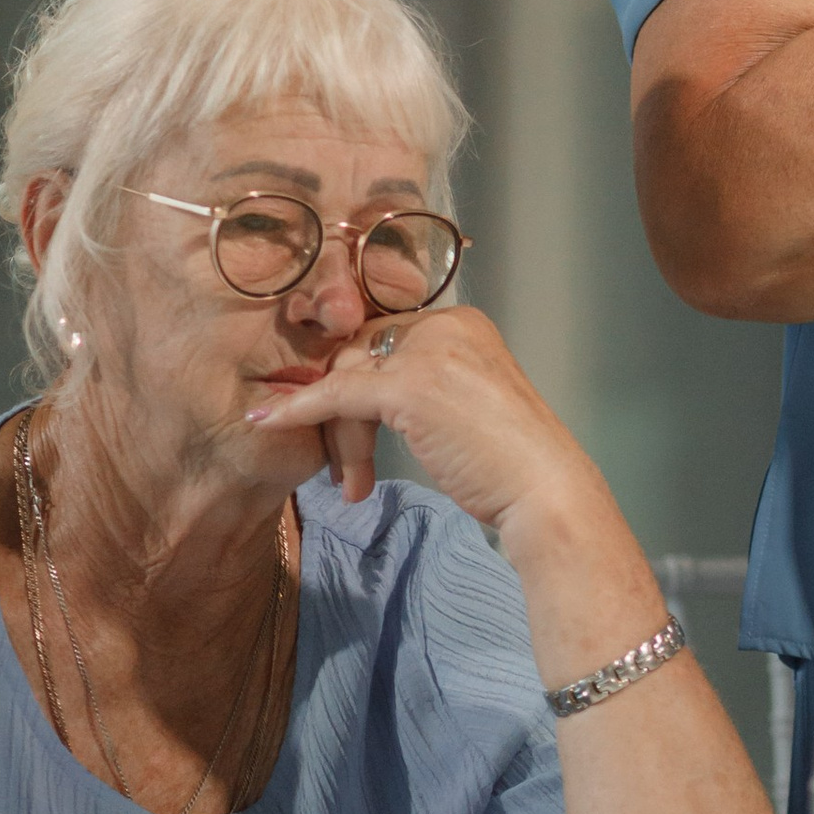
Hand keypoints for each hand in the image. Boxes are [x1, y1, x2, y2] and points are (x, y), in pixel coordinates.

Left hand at [245, 301, 596, 534]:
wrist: (543, 490)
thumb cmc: (510, 464)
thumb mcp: (464, 408)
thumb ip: (425, 388)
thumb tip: (366, 396)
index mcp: (462, 323)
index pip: (384, 339)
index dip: (354, 380)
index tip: (337, 420)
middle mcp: (446, 324)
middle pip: (361, 354)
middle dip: (342, 411)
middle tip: (345, 469)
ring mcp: (430, 351)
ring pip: (349, 378)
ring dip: (340, 436)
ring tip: (351, 486)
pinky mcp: (412, 385)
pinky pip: (338, 393)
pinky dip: (300, 409)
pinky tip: (270, 420)